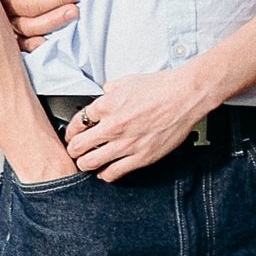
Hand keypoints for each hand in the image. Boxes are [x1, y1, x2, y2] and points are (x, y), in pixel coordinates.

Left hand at [59, 66, 210, 180]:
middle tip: (75, 151)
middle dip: (74, 150)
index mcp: (107, 106)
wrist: (184, 96)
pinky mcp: (140, 157)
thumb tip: (105, 93)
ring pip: (91, 163)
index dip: (71, 131)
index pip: (76, 123)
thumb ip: (111, 89)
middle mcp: (112, 126)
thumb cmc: (161, 87)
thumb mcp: (128, 81)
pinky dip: (105, 175)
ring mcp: (125, 144)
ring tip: (87, 163)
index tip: (72, 135)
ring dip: (85, 164)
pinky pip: (113, 173)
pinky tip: (105, 172)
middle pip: (78, 146)